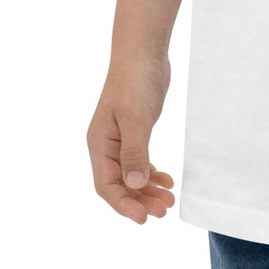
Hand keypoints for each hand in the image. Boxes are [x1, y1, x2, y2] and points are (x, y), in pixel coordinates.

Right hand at [87, 55, 176, 223]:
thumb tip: (135, 184)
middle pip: (119, 184)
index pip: (106, 185)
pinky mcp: (135, 132)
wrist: (143, 51)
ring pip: (131, 175)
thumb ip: (135, 152)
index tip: (144, 218)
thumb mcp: (136, 118)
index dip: (123, 204)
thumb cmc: (136, 81)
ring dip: (148, 190)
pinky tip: (167, 180)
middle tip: (164, 210)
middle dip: (140, 200)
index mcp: (99, 143)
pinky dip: (152, 173)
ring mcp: (120, 139)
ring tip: (169, 200)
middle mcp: (106, 145)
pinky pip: (140, 161)